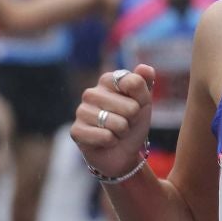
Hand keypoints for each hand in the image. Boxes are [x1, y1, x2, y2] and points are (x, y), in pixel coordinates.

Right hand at [70, 64, 156, 179]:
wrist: (122, 152)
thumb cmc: (132, 123)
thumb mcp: (143, 102)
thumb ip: (144, 83)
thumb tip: (145, 68)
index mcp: (107, 80)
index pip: (134, 83)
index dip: (142, 100)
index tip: (135, 106)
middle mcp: (91, 93)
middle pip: (130, 107)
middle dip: (132, 120)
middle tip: (125, 123)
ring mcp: (81, 111)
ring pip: (119, 124)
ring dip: (123, 133)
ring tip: (115, 132)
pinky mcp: (76, 131)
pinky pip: (106, 137)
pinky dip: (112, 142)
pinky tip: (106, 141)